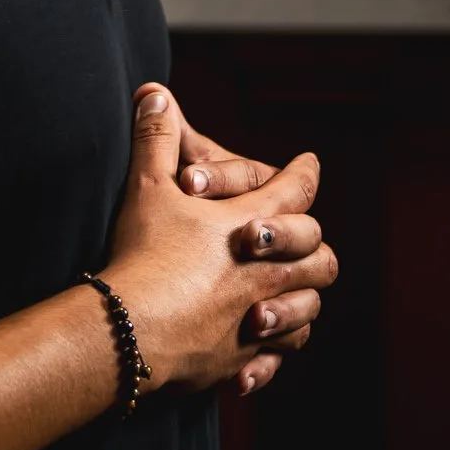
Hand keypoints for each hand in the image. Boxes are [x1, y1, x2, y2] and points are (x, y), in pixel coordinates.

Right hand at [169, 104, 308, 391]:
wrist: (131, 330)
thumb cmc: (144, 252)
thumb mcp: (148, 185)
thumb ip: (157, 136)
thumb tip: (154, 92)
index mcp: (251, 224)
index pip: (296, 189)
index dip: (304, 172)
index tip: (310, 163)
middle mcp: (267, 272)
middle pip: (318, 254)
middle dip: (312, 241)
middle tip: (304, 235)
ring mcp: (258, 318)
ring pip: (308, 308)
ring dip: (302, 297)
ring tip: (287, 293)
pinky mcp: (242, 356)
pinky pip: (278, 356)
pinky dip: (274, 352)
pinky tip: (257, 346)